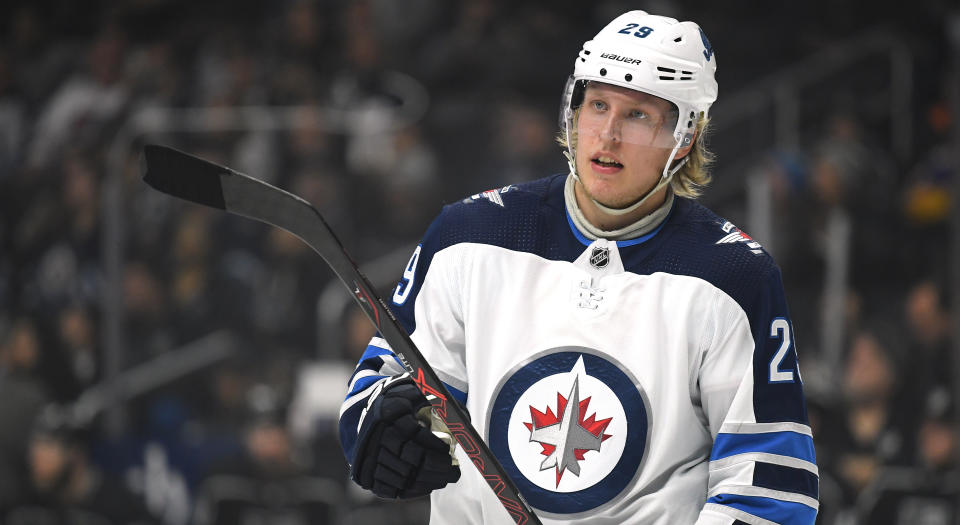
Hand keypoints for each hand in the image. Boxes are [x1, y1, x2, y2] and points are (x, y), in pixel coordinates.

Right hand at [351, 375, 460, 497]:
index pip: (414, 434)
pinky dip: (412, 491)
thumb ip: (438, 401)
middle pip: (410, 458)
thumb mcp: (416, 393)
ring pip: (402, 476)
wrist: (370, 415)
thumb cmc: (401, 403)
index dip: (434, 444)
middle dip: (436, 467)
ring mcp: (369, 456)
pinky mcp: (366, 474)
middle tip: (453, 470)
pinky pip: (390, 489)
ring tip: (445, 478)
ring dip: (428, 481)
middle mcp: (375, 435)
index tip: (448, 449)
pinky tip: (427, 485)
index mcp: (388, 412)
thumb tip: (461, 420)